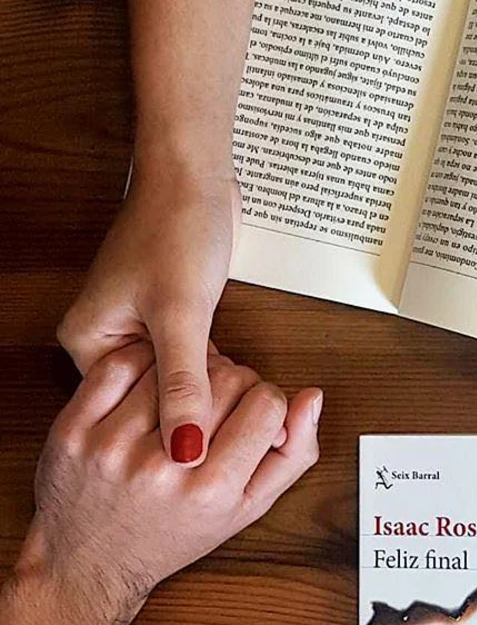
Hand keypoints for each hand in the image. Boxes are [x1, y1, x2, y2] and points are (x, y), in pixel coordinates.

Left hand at [28, 340, 321, 606]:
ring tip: (186, 393)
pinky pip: (120, 365)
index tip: (254, 412)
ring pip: (175, 366)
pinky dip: (143, 362)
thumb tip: (311, 397)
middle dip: (234, 380)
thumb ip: (293, 454)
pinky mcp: (74, 430)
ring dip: (187, 371)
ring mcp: (114, 447)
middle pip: (226, 378)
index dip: (268, 399)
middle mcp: (164, 469)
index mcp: (212, 490)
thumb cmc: (173, 534)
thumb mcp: (247, 508)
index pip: (267, 403)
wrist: (90, 562)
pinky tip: (151, 381)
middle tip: (223, 400)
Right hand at [57, 155, 239, 464]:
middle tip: (235, 409)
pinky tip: (238, 374)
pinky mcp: (169, 316)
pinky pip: (189, 358)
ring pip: (176, 378)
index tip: (215, 433)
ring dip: (208, 384)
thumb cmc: (177, 228)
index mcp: (88, 341)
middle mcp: (107, 338)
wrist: (195, 176)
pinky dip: (214, 366)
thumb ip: (182, 382)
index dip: (175, 421)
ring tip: (240, 391)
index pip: (130, 411)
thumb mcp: (182, 313)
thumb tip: (186, 447)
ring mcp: (138, 327)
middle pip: (154, 397)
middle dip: (195, 401)